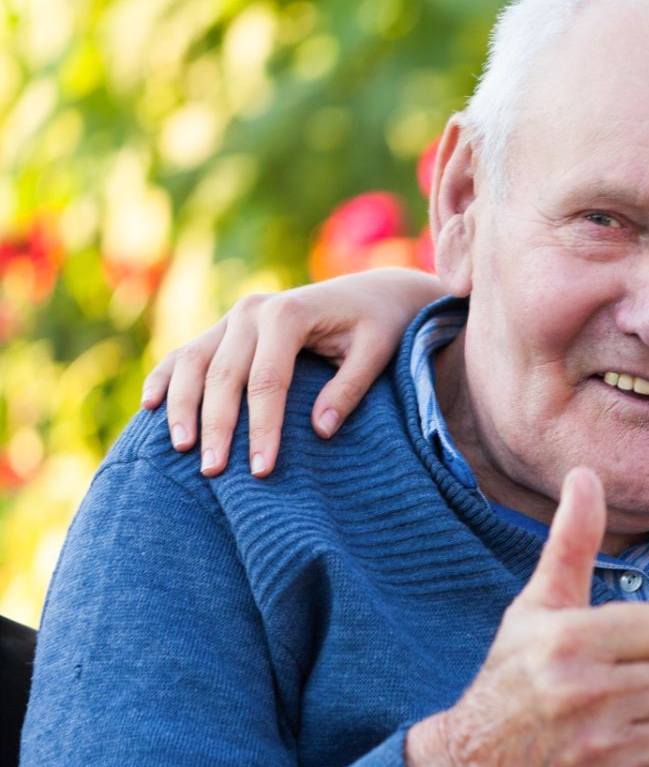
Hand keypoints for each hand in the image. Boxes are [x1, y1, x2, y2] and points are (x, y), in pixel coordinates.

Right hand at [142, 267, 448, 477]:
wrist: (371, 293)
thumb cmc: (379, 326)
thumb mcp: (376, 352)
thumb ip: (349, 389)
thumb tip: (320, 431)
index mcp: (287, 314)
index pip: (267, 381)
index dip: (262, 428)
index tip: (261, 470)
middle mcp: (252, 311)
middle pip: (224, 376)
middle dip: (216, 427)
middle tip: (212, 472)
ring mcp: (233, 317)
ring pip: (194, 363)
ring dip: (182, 405)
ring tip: (179, 449)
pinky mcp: (226, 327)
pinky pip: (187, 353)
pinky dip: (166, 378)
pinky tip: (150, 407)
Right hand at [404, 467, 648, 766]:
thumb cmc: (513, 680)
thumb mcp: (536, 608)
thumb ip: (572, 543)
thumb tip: (586, 474)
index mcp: (573, 641)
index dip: (647, 643)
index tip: (612, 655)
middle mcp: (586, 696)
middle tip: (606, 697)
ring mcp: (600, 752)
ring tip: (603, 730)